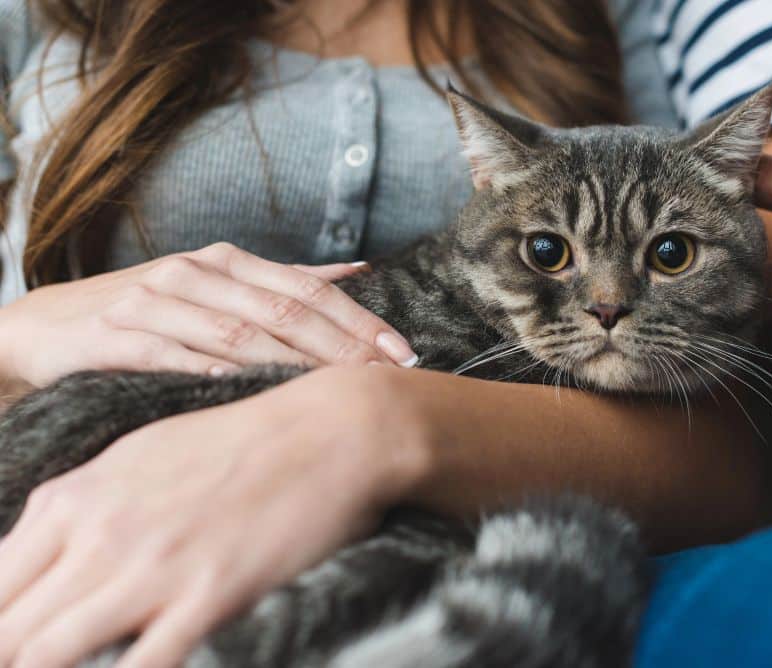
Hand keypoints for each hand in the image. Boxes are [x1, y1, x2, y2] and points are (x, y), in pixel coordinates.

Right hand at [0, 242, 416, 387]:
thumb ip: (286, 280)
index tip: (403, 354)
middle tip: (388, 381)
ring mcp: (155, 301)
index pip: (309, 291)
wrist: (47, 325)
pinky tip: (248, 390)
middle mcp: (196, 272)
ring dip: (295, 365)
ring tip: (340, 393)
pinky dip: (213, 372)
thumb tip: (359, 270)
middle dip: (344, 349)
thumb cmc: (150, 311)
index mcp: (229, 262)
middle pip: (285, 312)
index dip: (361, 322)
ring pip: (239, 334)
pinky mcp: (117, 335)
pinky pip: (174, 356)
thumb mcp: (218, 286)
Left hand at [0, 365, 430, 667]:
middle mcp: (99, 532)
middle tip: (39, 662)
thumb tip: (42, 553)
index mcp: (76, 496)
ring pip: (46, 655)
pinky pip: (140, 667)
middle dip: (15, 656)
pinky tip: (136, 666)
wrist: (331, 430)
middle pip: (8, 630)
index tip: (21, 641)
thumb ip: (84, 507)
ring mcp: (152, 566)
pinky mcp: (208, 595)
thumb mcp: (143, 454)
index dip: (1, 624)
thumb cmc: (243, 440)